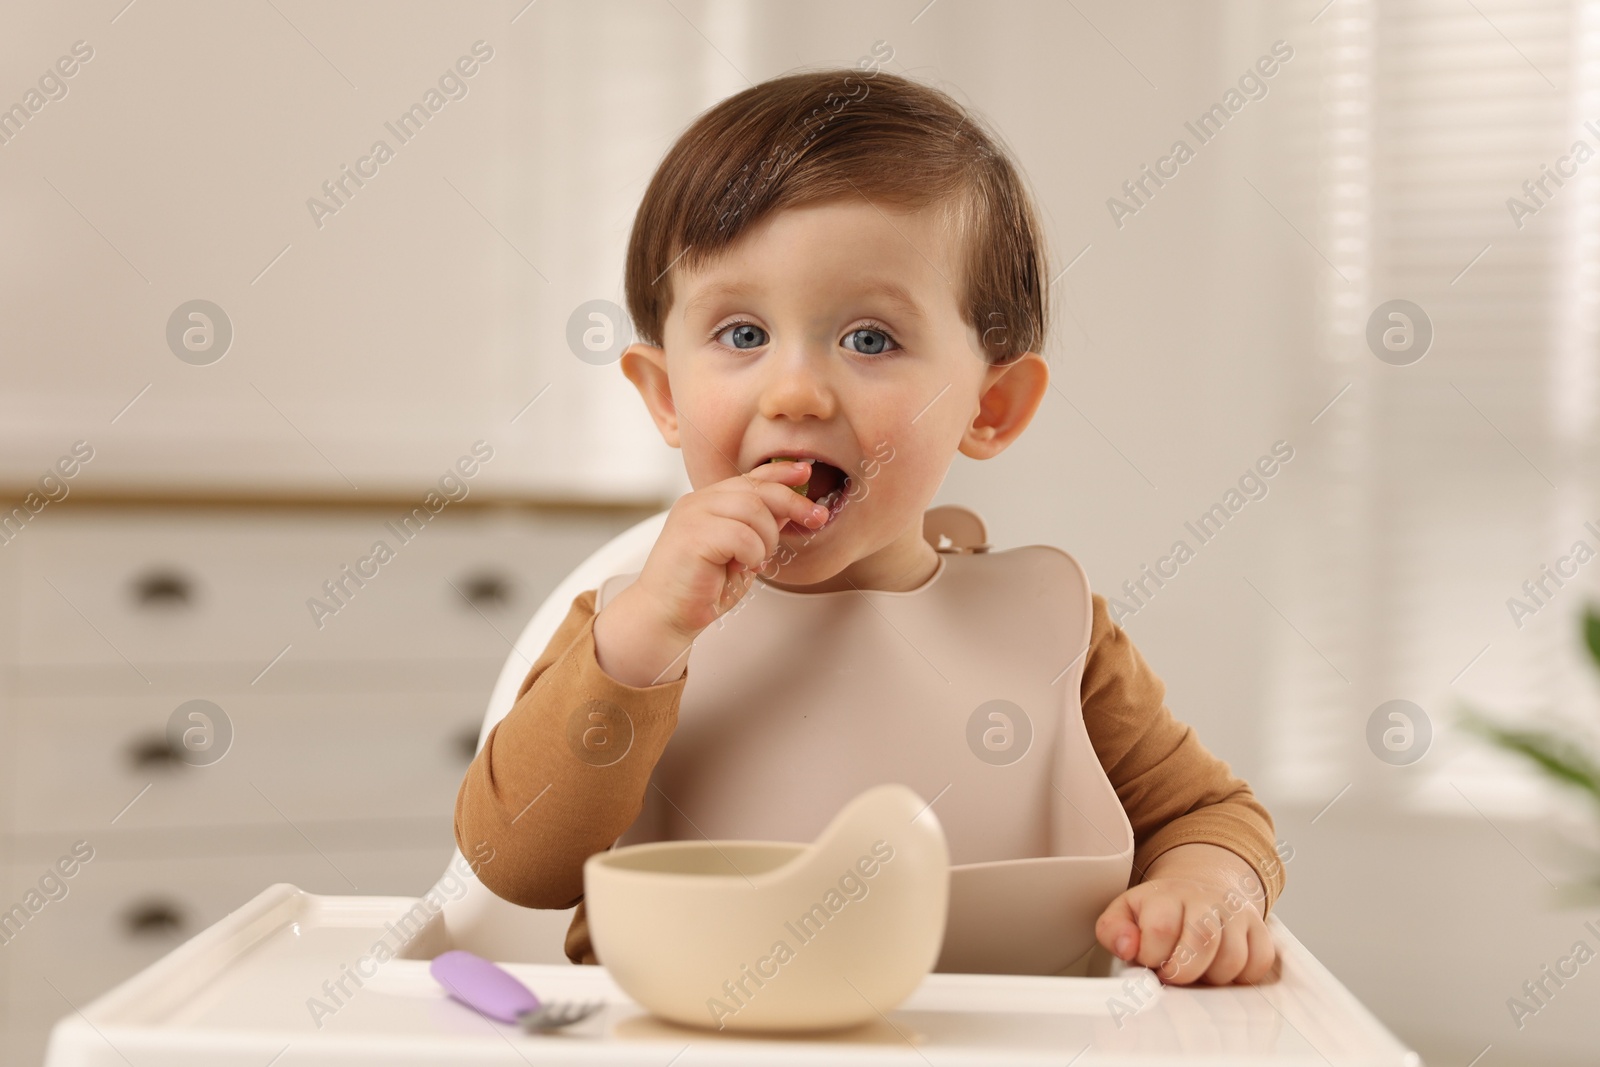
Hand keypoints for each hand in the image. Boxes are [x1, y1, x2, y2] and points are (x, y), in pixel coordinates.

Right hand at [633, 459, 828, 637]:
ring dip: (766, 539)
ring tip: (755, 560)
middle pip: (756, 488)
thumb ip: (759, 528)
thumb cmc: (700, 588)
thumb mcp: (740, 553)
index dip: (780, 473)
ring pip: (753, 510)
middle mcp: (698, 502)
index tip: (806, 473)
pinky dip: (752, 554)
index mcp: (707, 503)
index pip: (748, 477)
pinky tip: (740, 567)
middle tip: (816, 519)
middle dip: (793, 503)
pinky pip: (742, 535)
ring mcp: (693, 515)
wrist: (666, 615)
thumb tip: (789, 508)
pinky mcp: (692, 535)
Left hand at [1094, 843, 1276, 984]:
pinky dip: (1241, 977)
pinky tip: (1220, 968)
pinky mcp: (1259, 928)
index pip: (1161, 928)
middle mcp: (1205, 899)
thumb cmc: (1157, 912)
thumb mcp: (1124, 914)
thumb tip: (1128, 948)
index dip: (1152, 956)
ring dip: (1211, 977)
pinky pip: (1259, 962)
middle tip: (1173, 973)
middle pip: (1202, 940)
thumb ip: (1113, 930)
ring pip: (1233, 957)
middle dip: (1183, 971)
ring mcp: (1235, 912)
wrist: (1198, 891)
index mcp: (1166, 895)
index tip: (1149, 961)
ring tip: (1197, 969)